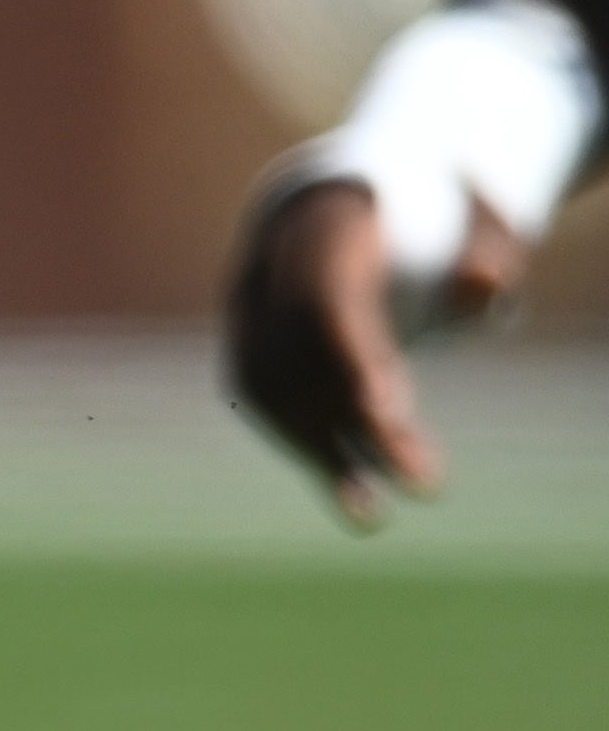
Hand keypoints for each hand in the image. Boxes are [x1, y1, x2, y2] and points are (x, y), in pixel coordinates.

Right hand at [225, 173, 460, 526]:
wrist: (334, 219)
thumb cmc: (420, 229)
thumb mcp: (472, 230)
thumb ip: (488, 254)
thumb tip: (488, 285)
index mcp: (319, 229)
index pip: (327, 304)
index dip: (354, 361)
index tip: (392, 414)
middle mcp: (265, 277)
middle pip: (305, 361)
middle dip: (360, 423)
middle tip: (425, 480)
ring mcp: (244, 321)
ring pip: (278, 399)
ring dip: (332, 455)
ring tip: (380, 511)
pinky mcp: (243, 364)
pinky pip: (273, 418)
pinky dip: (318, 459)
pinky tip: (360, 503)